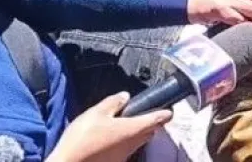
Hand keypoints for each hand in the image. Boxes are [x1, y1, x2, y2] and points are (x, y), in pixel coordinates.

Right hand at [46, 92, 170, 161]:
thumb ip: (113, 103)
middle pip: (149, 132)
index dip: (164, 113)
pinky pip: (125, 150)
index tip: (169, 111)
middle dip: (151, 124)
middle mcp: (132, 144)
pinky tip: (112, 140)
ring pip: (138, 142)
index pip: (156, 119)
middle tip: (149, 115)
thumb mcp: (96, 113)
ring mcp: (124, 155)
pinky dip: (124, 143)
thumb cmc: (81, 140)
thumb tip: (125, 96)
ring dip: (137, 134)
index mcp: (132, 129)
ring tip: (129, 125)